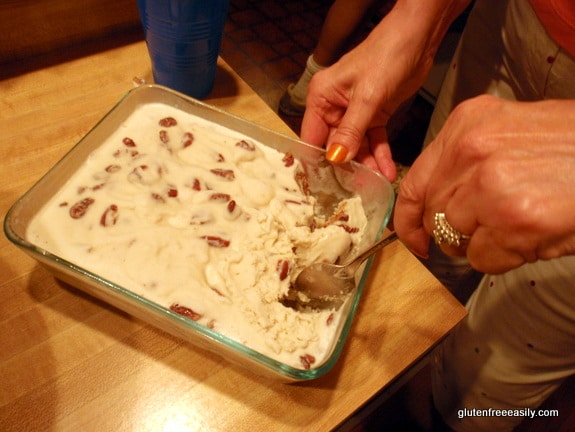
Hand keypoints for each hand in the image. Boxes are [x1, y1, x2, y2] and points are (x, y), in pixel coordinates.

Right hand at [300, 0, 470, 180]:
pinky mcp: (374, 114)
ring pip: (356, 146)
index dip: (316, 161)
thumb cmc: (386, 57)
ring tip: (376, 185)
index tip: (322, 186)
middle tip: (354, 191)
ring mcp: (354, 112)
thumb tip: (335, 160)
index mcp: (321, 97)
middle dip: (345, 167)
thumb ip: (351, 130)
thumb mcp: (367, 96)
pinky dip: (380, 155)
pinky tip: (387, 171)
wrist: (417, 39)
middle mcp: (333, 107)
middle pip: (334, 145)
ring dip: (366, 164)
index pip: (311, 136)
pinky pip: (374, 140)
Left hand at [394, 95, 574, 273]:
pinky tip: (533, 235)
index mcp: (467, 124)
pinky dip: (505, 257)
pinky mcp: (514, 220)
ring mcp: (490, 185)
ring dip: (484, 243)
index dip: (408, 218)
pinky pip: (483, 259)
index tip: (414, 238)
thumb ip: (469, 161)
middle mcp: (470, 151)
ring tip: (521, 224)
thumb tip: (441, 201)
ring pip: (455, 240)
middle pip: (434, 215)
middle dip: (455, 232)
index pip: (414, 182)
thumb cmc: (574, 148)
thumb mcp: (514, 133)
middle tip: (491, 228)